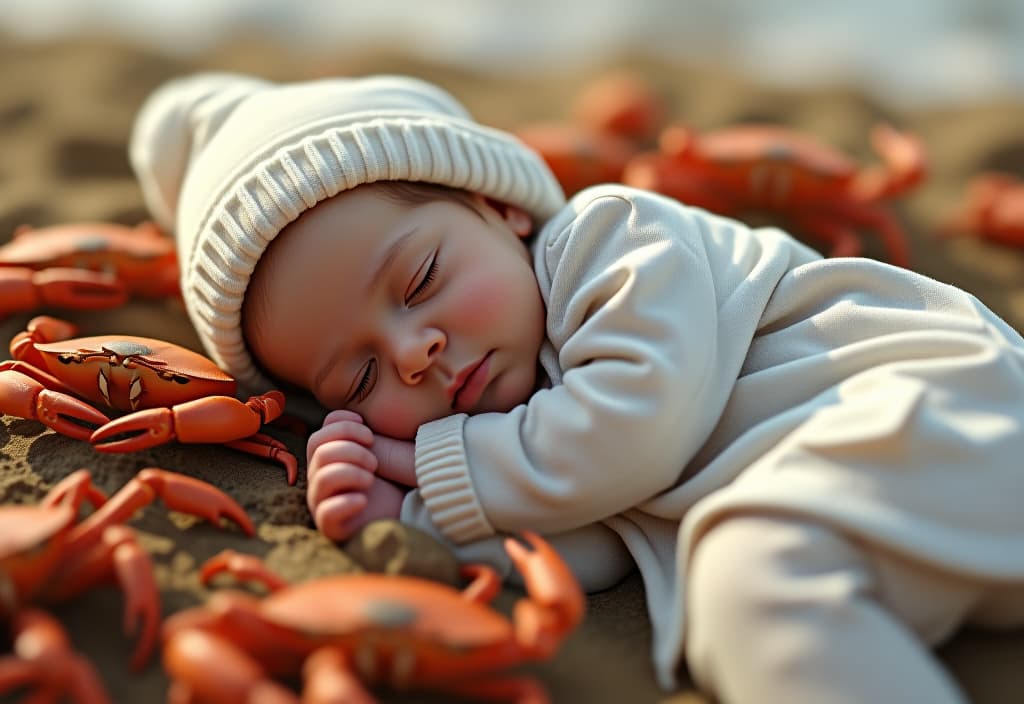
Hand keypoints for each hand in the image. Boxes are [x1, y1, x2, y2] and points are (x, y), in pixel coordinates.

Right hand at [306, 410, 407, 540]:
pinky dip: (346, 502)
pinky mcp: (333, 528)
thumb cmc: (396, 479)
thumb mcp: (383, 450)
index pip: (317, 436)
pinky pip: (326, 513)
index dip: (342, 426)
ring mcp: (324, 505)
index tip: (370, 432)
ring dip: (351, 472)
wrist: (410, 512)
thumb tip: (355, 415)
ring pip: (322, 478)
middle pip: (318, 451)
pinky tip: (364, 500)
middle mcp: (320, 480)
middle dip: (351, 449)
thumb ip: (366, 433)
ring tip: (371, 479)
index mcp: (329, 460)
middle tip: (376, 462)